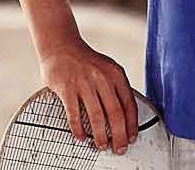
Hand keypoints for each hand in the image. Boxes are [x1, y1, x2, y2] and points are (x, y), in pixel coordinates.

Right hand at [38, 36, 138, 153]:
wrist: (62, 47)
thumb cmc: (86, 61)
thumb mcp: (107, 68)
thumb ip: (116, 88)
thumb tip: (126, 116)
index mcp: (116, 73)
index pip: (129, 103)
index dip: (132, 124)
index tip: (132, 137)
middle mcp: (102, 78)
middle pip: (115, 113)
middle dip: (119, 135)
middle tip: (119, 148)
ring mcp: (84, 83)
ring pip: (96, 117)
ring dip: (100, 136)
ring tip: (101, 146)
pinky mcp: (67, 88)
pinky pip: (74, 115)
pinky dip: (79, 129)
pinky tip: (81, 137)